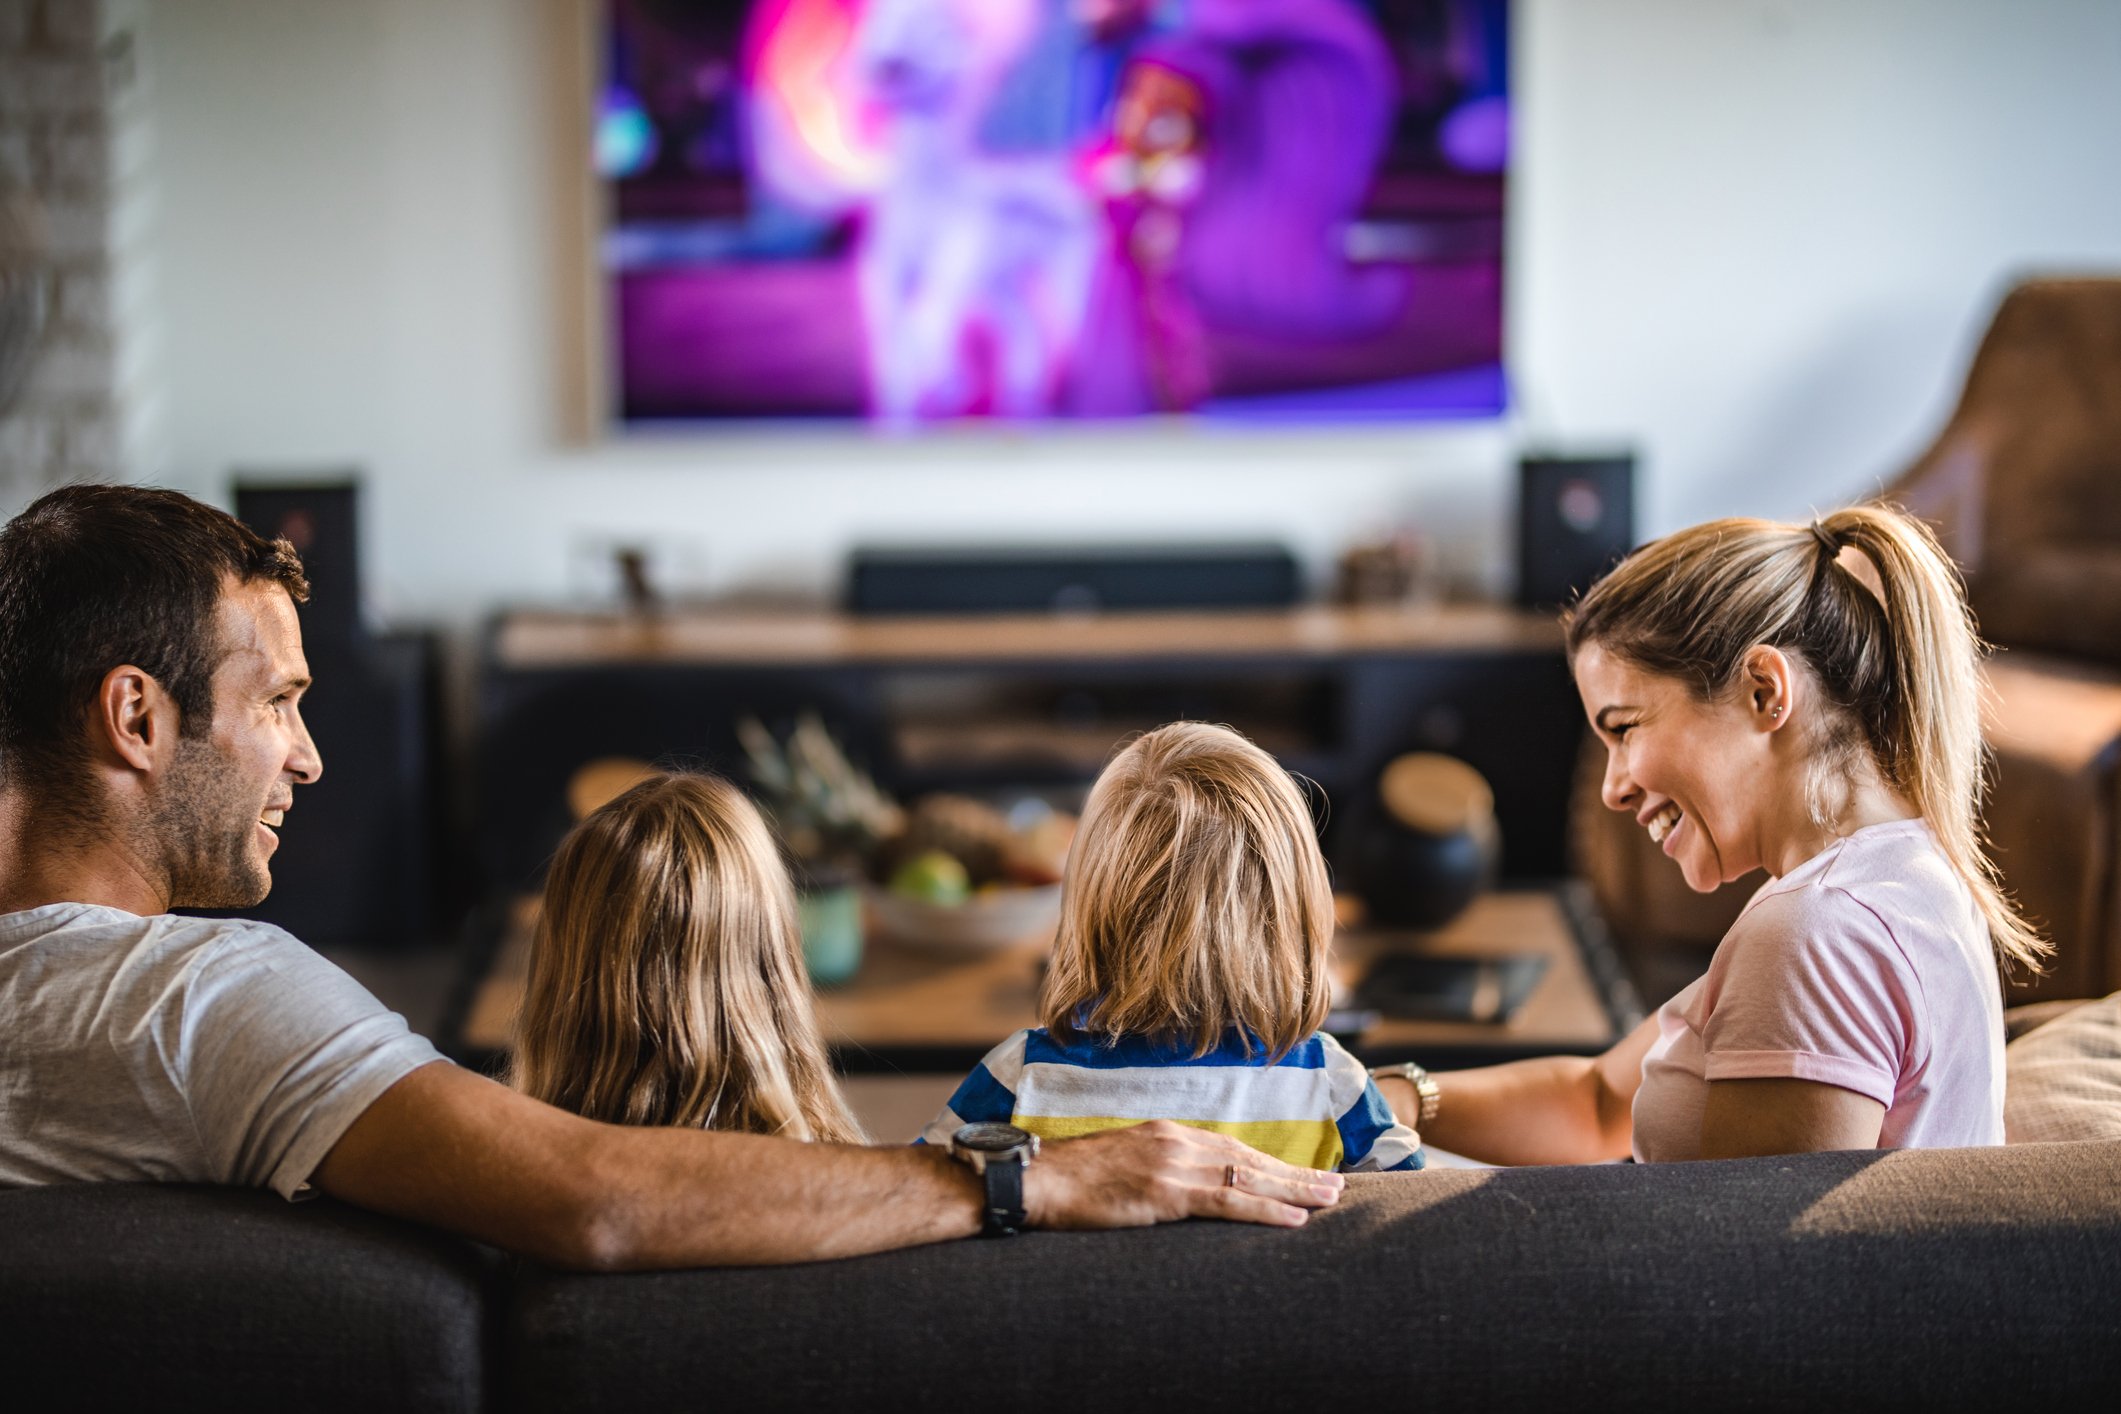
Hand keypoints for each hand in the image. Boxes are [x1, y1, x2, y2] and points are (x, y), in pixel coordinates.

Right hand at [1022, 1120, 1343, 1230]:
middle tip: (1336, 1185)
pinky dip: (1263, 1210)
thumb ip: (1159, 1166)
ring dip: (1293, 1191)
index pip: (1232, 1147)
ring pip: (1247, 1177)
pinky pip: (1226, 1202)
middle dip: (1295, 1174)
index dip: (1271, 1163)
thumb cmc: (1075, 1178)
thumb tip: (1187, 1185)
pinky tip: (1292, 1219)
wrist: (1040, 1180)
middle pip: (1250, 1158)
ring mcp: (1173, 1165)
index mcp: (1168, 1133)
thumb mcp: (1125, 1162)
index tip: (1302, 1174)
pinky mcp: (1166, 1192)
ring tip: (1328, 1200)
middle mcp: (1177, 1142)